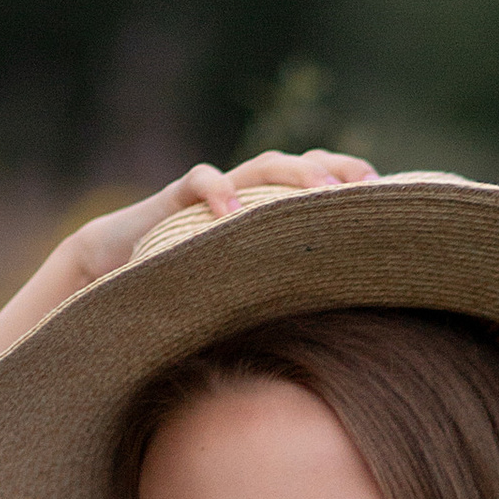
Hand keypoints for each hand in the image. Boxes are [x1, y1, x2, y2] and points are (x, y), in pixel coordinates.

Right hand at [60, 148, 374, 297]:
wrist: (110, 267)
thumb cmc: (182, 286)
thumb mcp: (241, 292)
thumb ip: (279, 295)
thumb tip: (338, 333)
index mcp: (266, 213)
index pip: (316, 184)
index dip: (350, 183)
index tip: (389, 197)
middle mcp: (245, 196)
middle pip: (298, 166)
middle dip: (334, 171)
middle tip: (367, 189)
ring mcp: (211, 194)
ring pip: (260, 167)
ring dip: (295, 175)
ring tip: (323, 193)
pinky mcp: (173, 201)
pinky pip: (199, 182)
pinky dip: (218, 194)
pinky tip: (235, 216)